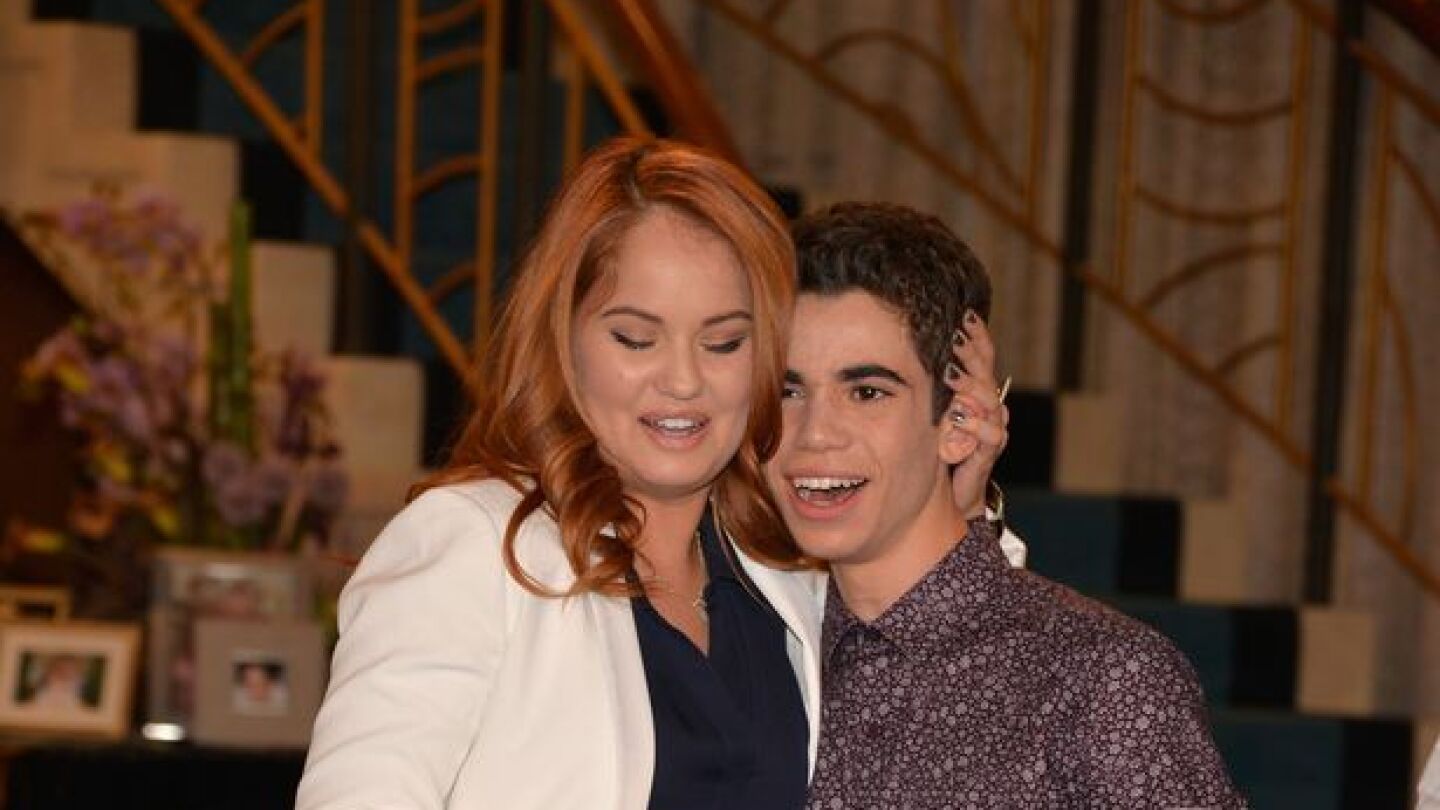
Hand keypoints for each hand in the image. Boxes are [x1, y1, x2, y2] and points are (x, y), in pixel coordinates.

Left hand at [946, 311, 1008, 519]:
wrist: (953, 490)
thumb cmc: (941, 445)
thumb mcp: (933, 410)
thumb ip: (929, 384)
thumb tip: (906, 349)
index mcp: (976, 391)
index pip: (982, 356)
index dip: (977, 335)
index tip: (964, 313)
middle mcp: (988, 405)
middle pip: (985, 372)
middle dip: (970, 353)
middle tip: (954, 336)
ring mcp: (991, 427)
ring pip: (988, 400)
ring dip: (969, 385)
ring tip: (949, 372)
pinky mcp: (989, 452)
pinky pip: (989, 434)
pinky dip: (973, 424)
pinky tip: (957, 415)